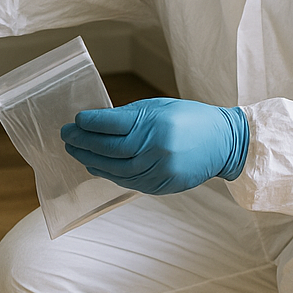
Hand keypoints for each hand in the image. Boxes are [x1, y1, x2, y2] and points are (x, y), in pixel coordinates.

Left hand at [61, 98, 249, 194]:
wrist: (225, 143)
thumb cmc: (191, 119)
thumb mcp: (160, 107)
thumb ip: (130, 116)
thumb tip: (97, 122)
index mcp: (155, 123)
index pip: (111, 124)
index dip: (89, 124)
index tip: (75, 121)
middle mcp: (155, 148)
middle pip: (109, 149)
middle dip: (83, 143)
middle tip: (66, 137)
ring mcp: (159, 170)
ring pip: (115, 169)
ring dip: (91, 161)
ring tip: (76, 153)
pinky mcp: (162, 185)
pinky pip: (128, 181)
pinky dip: (108, 174)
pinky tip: (96, 167)